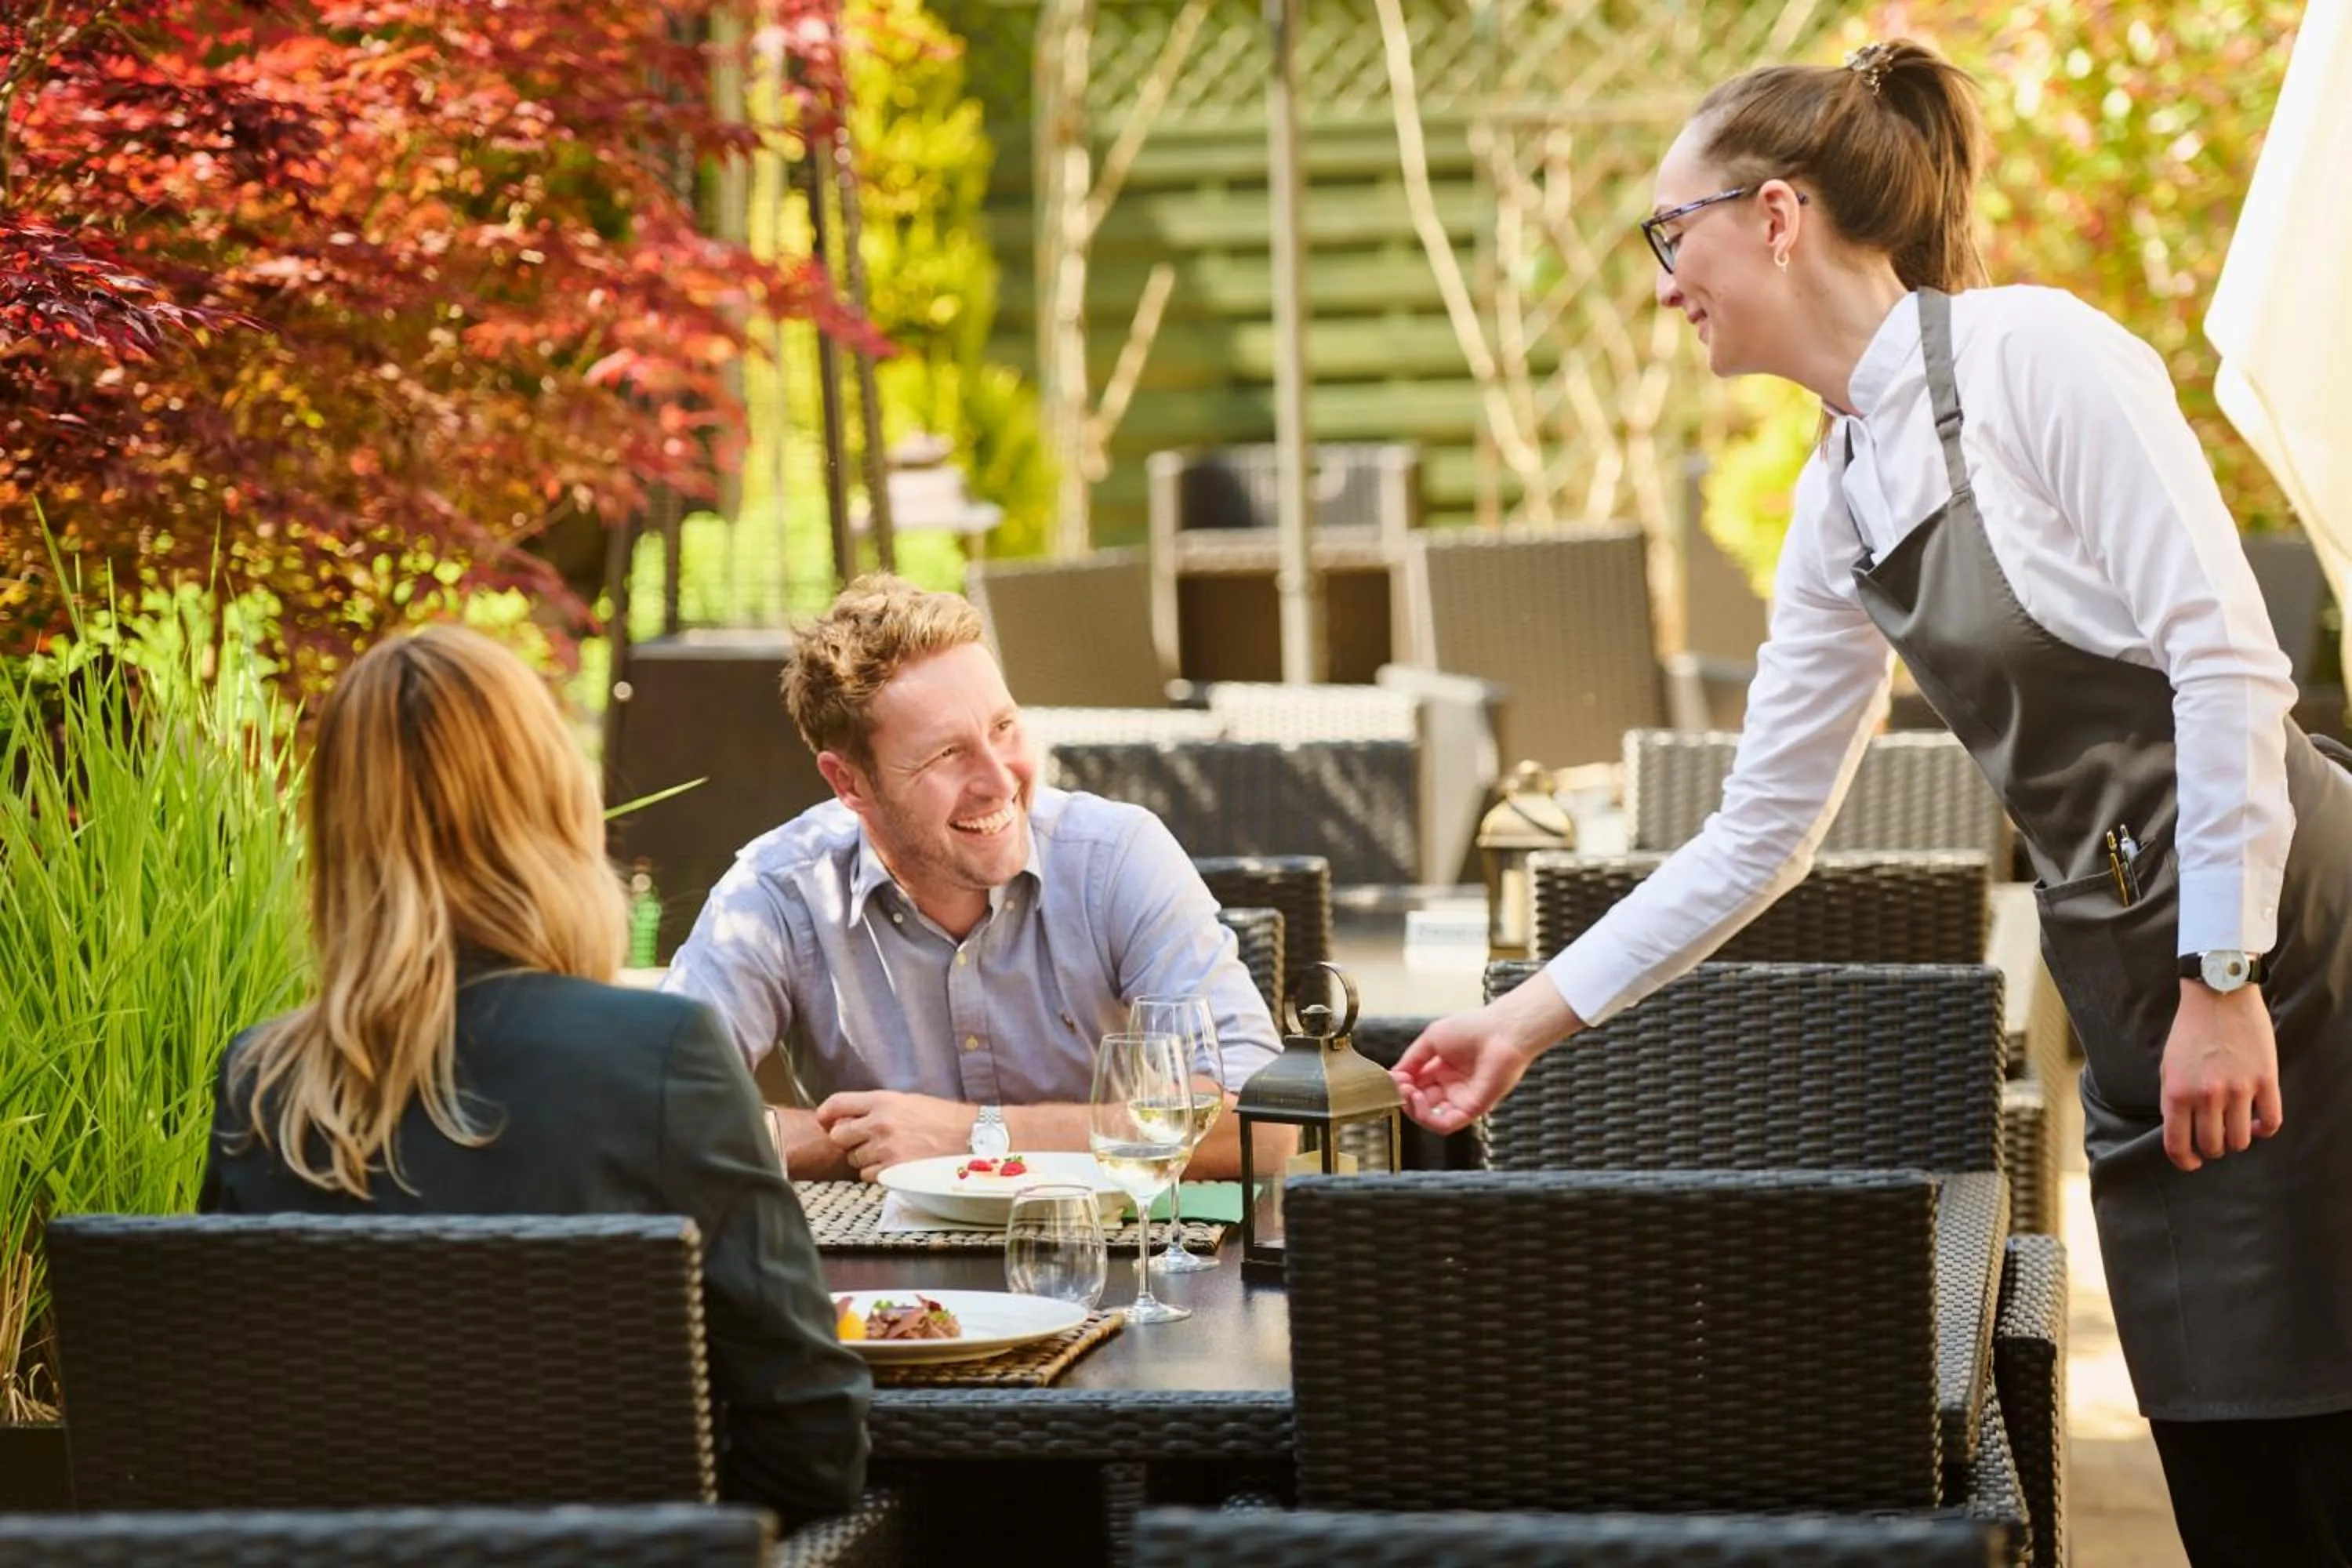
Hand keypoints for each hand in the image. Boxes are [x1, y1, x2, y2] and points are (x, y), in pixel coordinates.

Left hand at [815, 1090, 976, 1179]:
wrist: (971, 1138)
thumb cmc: (943, 1119)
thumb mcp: (908, 1102)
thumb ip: (877, 1108)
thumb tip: (849, 1118)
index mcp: (883, 1100)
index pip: (837, 1103)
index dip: (825, 1114)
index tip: (824, 1121)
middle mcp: (879, 1122)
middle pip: (838, 1136)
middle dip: (848, 1141)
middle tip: (866, 1142)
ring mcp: (885, 1148)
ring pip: (853, 1159)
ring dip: (865, 1159)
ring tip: (890, 1153)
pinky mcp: (893, 1170)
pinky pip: (868, 1176)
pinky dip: (877, 1174)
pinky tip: (896, 1166)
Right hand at [1390, 972, 1582, 1133]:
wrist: (1500, 1030)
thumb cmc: (1473, 1028)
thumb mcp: (1432, 1039)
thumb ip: (1412, 1060)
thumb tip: (1392, 1076)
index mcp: (1443, 1071)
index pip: (1417, 1086)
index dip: (1402, 1085)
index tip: (1392, 1078)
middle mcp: (1452, 1088)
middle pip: (1422, 1104)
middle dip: (1405, 1098)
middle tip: (1399, 1086)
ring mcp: (1462, 1100)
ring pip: (1431, 1119)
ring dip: (1414, 1109)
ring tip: (1408, 1092)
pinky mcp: (1473, 1109)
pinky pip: (1446, 1124)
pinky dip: (1428, 1117)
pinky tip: (1419, 1099)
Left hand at [2160, 980, 2282, 1171]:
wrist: (2218, 996)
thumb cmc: (2189, 1032)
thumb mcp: (2167, 1067)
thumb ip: (2172, 1101)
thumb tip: (2181, 1132)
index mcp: (2177, 1093)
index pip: (2178, 1145)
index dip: (2184, 1161)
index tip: (2191, 1163)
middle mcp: (2207, 1096)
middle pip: (2213, 1146)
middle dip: (2212, 1149)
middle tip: (2214, 1138)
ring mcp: (2239, 1089)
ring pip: (2241, 1140)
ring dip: (2237, 1139)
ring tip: (2234, 1126)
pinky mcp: (2266, 1080)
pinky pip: (2271, 1123)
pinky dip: (2263, 1130)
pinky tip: (2256, 1122)